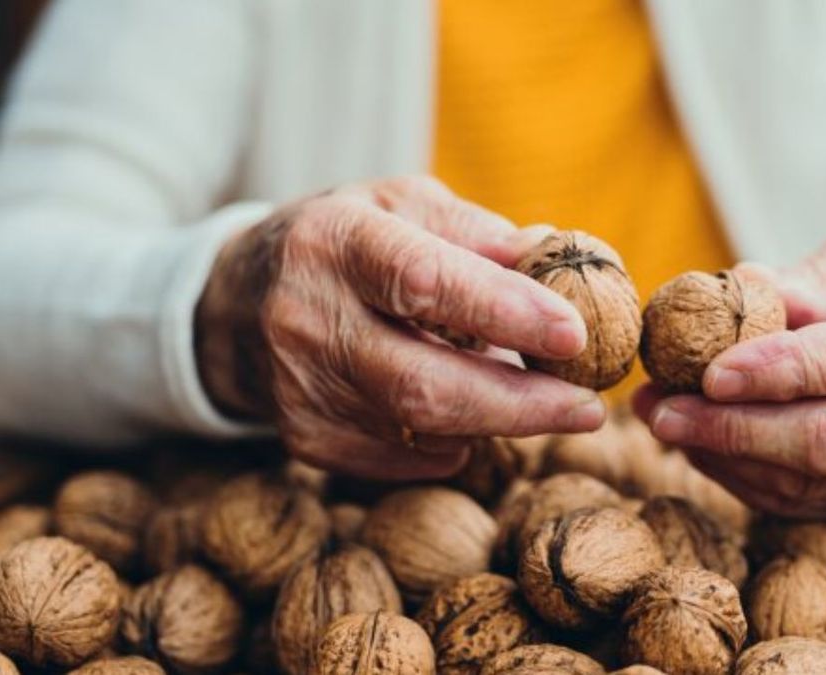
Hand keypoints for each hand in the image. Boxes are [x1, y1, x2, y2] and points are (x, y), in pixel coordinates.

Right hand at [196, 177, 604, 479]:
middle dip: (521, 403)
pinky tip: (472, 414)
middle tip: (588, 406)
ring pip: (421, 427)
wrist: (236, 304)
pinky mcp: (307, 439)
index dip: (504, 311)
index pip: (423, 280)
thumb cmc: (346, 244)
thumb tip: (555, 255)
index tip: (575, 333)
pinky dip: (456, 441)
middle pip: (424, 382)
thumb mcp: (401, 206)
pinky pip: (406, 458)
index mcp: (337, 242)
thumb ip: (477, 231)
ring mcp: (301, 388)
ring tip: (543, 400)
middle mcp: (308, 317)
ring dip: (498, 419)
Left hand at [633, 228, 825, 515]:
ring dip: (727, 455)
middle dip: (740, 428)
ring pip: (814, 481)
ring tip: (663, 419)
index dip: (789, 370)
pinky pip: (804, 503)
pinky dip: (740, 477)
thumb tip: (741, 289)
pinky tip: (697, 445)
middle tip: (664, 410)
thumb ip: (812, 279)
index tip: (714, 371)